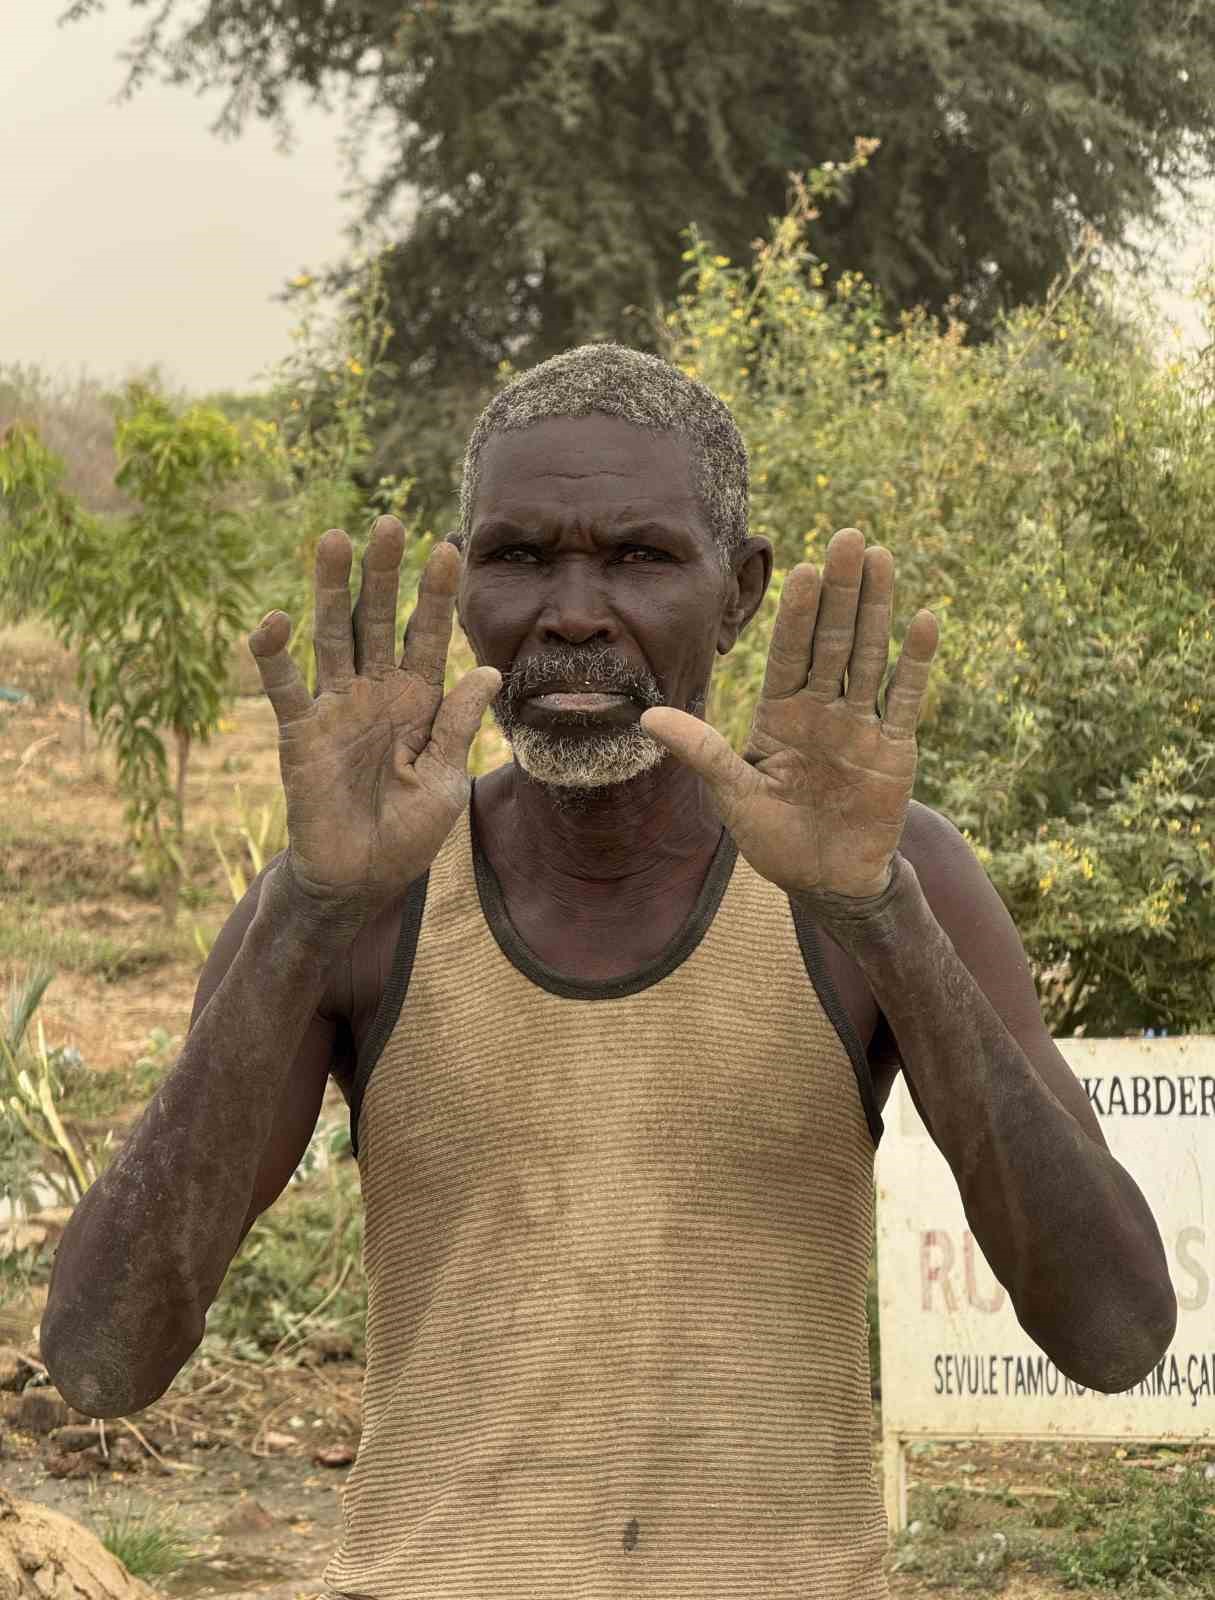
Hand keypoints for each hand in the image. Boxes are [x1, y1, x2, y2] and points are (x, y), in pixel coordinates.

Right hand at [249, 517, 499, 919]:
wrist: (357, 879)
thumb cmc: (406, 834)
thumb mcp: (444, 779)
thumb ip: (458, 725)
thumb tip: (488, 671)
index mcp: (418, 703)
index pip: (429, 638)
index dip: (437, 597)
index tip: (450, 548)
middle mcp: (375, 694)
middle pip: (378, 622)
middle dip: (383, 575)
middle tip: (389, 523)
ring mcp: (335, 708)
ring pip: (332, 637)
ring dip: (332, 591)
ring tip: (335, 540)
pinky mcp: (299, 733)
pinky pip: (285, 688)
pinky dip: (274, 656)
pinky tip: (274, 620)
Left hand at [641, 527, 937, 898]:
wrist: (827, 879)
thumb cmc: (774, 838)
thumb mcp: (732, 794)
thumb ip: (701, 751)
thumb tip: (646, 715)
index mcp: (780, 715)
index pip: (789, 653)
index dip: (798, 614)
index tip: (803, 569)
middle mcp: (821, 709)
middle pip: (833, 641)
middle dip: (841, 591)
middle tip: (848, 536)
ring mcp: (860, 724)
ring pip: (870, 656)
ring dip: (877, 608)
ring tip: (883, 557)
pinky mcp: (894, 747)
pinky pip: (905, 698)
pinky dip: (915, 663)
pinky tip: (923, 620)